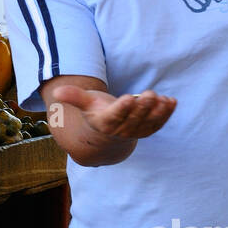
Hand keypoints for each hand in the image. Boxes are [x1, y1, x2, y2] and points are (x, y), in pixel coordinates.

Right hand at [50, 85, 176, 139]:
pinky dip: (166, 114)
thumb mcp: (85, 104)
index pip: (115, 116)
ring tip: (163, 99)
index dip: (123, 108)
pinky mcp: (148, 129)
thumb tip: (56, 91)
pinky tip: (172, 102)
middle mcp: (122, 130)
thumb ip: (74, 97)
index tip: (129, 98)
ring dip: (158, 112)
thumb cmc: (95, 114)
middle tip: (150, 93)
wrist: (107, 135)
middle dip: (143, 107)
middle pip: (135, 118)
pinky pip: (158, 123)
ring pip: (149, 123)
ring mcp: (137, 131)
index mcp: (106, 123)